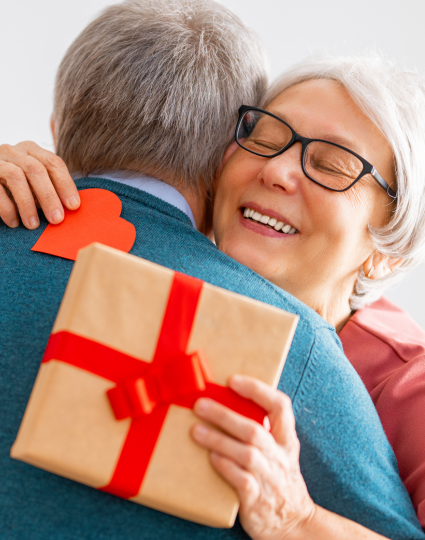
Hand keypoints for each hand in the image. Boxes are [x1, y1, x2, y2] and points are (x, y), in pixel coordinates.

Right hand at [0, 141, 79, 228]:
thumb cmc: (15, 186)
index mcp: (31, 150)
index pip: (53, 163)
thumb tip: (70, 208)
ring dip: (27, 204)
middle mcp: (14, 151)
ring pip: (16, 177)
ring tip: (33, 225)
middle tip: (57, 219)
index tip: (74, 206)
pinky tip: (14, 222)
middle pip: (36, 169)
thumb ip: (50, 189)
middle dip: (49, 196)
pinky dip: (7, 208)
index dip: (65, 184)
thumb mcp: (34, 183)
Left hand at [191, 375, 315, 539]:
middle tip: (200, 405)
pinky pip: (241, 480)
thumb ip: (262, 431)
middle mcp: (280, 456)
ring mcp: (269, 478)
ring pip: (246, 454)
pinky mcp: (256, 500)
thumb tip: (228, 403)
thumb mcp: (279, 452)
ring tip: (196, 430)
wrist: (293, 523)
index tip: (233, 380)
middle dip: (224, 415)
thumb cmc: (278, 480)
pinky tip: (211, 458)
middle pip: (254, 430)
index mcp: (286, 440)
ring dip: (218, 439)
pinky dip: (225, 466)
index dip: (257, 390)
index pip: (280, 406)